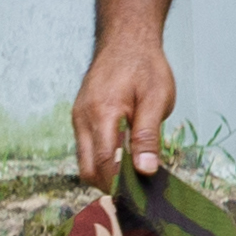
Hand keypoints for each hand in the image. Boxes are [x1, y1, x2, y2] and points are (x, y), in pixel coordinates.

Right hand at [71, 31, 177, 187]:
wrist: (126, 39)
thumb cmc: (145, 66)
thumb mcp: (157, 99)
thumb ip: (149, 136)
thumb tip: (145, 170)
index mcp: (101, 114)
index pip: (103, 163)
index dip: (121, 185)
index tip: (143, 196)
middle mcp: (82, 119)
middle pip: (88, 169)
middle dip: (111, 184)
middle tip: (141, 190)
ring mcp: (78, 118)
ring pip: (85, 161)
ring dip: (107, 172)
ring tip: (136, 174)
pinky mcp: (81, 117)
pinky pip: (87, 148)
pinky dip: (103, 158)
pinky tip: (126, 157)